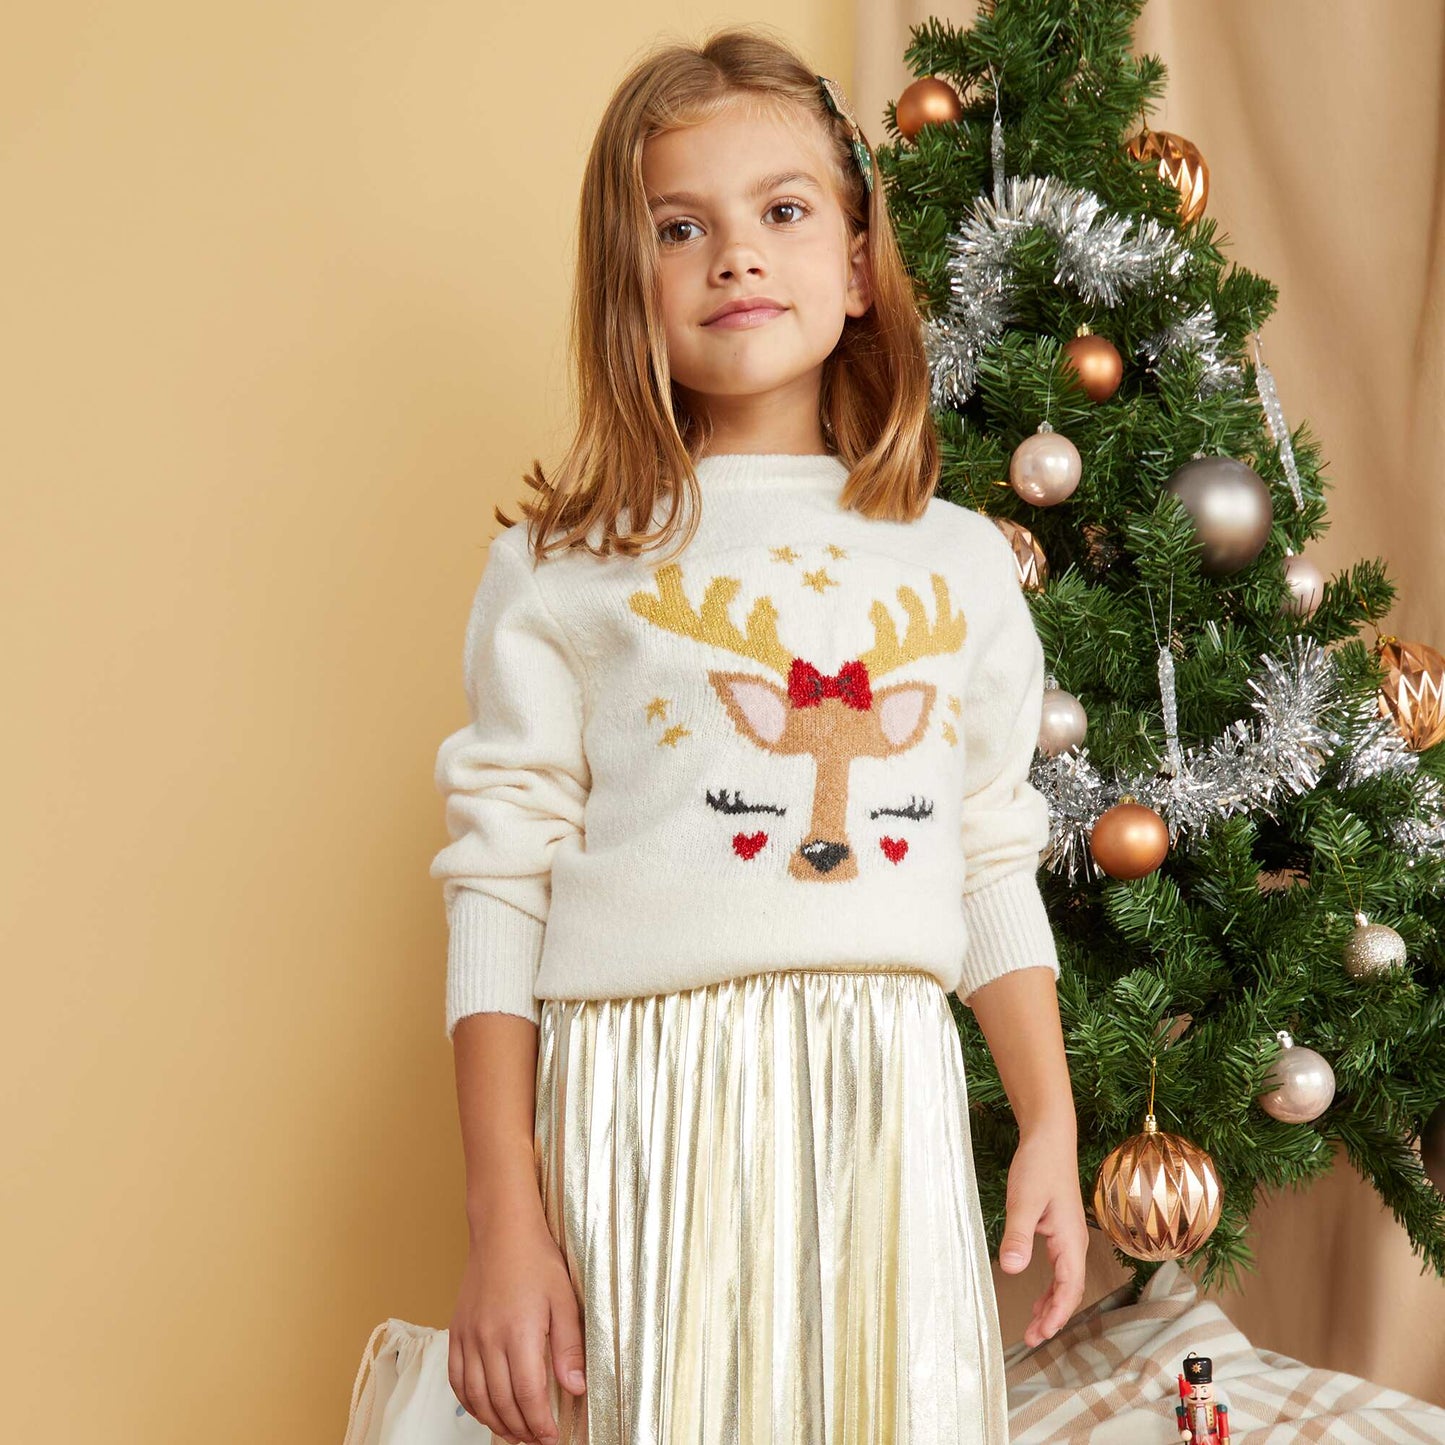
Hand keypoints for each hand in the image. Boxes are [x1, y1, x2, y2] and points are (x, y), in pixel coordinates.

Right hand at [449, 1205, 586, 1443]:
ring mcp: (468, 1336)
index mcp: (519, 1332)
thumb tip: (575, 1387)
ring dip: (494, 1422)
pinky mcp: (456, 1331)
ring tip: (514, 1432)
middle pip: (501, 1401)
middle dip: (521, 1429)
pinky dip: (469, 1402)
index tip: (551, 1437)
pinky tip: (484, 1410)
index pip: (528, 1394)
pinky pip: (456, 1379)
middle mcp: (488, 1339)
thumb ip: (569, 1346)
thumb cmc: (536, 1260)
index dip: (540, 1423)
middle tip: (536, 1439)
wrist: (502, 1231)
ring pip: (475, 1397)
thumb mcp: (564, 1299)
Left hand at [998, 1120, 1087, 1348]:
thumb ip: (1018, 1235)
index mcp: (1070, 1240)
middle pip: (1069, 1290)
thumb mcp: (1023, 1201)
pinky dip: (1049, 1287)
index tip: (1041, 1335)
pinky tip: (1037, 1294)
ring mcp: (1068, 1237)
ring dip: (1050, 1304)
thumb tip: (1013, 1270)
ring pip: (1064, 1281)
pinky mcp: (1059, 1230)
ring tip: (1034, 1325)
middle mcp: (1074, 1243)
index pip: (1068, 1288)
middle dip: (1052, 1316)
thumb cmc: (1039, 1166)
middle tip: (1032, 1338)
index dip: (1056, 1314)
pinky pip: (1059, 1268)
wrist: (1049, 1138)